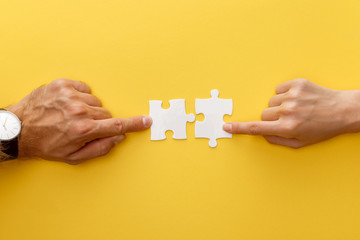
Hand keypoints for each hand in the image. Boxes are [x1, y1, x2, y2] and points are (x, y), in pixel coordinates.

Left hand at [6, 79, 151, 163]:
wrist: (19, 130)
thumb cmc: (45, 145)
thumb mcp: (73, 157)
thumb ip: (100, 148)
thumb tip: (118, 137)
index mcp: (83, 130)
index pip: (116, 125)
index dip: (134, 124)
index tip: (146, 121)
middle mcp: (78, 110)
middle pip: (105, 113)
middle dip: (99, 121)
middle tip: (82, 126)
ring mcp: (69, 95)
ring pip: (95, 101)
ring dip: (88, 108)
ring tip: (71, 115)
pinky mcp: (62, 84)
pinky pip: (84, 88)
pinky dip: (80, 96)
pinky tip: (67, 104)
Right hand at [223, 78, 359, 147]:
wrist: (344, 110)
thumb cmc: (324, 128)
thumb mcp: (301, 143)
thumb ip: (278, 140)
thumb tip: (263, 134)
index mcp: (288, 128)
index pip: (257, 128)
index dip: (240, 128)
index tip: (227, 126)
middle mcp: (288, 111)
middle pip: (264, 113)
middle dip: (271, 117)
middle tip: (288, 119)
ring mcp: (293, 96)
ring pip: (271, 101)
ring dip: (279, 105)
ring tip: (297, 107)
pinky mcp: (297, 84)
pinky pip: (279, 89)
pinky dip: (285, 94)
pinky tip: (299, 98)